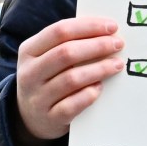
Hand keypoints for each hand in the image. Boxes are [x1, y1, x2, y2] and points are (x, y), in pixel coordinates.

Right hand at [14, 17, 125, 144]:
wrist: (30, 117)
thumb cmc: (47, 79)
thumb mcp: (46, 57)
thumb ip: (67, 43)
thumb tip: (104, 31)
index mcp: (29, 51)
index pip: (59, 31)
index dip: (88, 27)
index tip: (111, 26)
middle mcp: (29, 73)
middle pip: (66, 53)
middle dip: (97, 46)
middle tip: (117, 44)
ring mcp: (38, 97)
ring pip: (71, 79)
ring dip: (99, 69)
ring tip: (116, 64)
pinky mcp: (49, 118)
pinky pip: (72, 105)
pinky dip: (89, 94)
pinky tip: (99, 87)